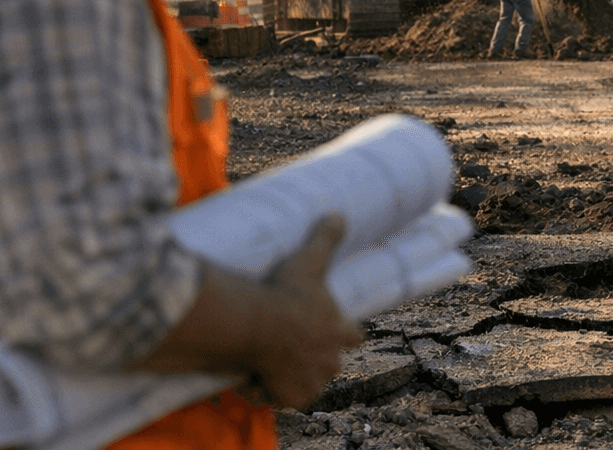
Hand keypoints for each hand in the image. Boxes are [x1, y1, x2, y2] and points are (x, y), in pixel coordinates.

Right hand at [251, 216, 365, 409]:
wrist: (259, 326)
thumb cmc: (287, 293)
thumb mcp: (310, 260)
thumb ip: (326, 238)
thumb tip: (339, 214)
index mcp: (340, 331)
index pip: (355, 336)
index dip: (347, 333)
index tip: (338, 330)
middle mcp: (330, 361)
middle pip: (332, 364)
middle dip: (318, 358)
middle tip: (295, 346)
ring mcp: (311, 382)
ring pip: (309, 384)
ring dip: (296, 377)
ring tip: (274, 363)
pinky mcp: (289, 398)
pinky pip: (282, 399)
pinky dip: (270, 392)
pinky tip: (256, 378)